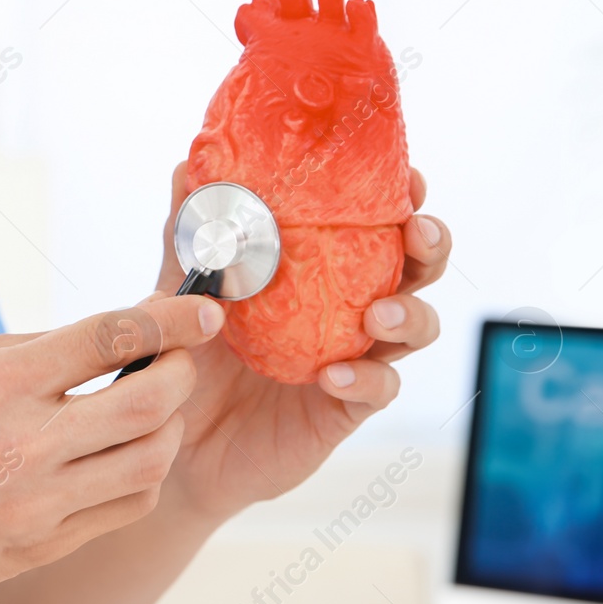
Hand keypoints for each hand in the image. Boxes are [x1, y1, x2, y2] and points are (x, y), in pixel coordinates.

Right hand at [0, 293, 227, 597]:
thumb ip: (39, 351)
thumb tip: (120, 332)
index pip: (108, 339)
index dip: (170, 319)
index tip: (203, 310)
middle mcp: (22, 446)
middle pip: (147, 404)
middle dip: (183, 373)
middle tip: (183, 361)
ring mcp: (36, 504)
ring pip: (150, 462)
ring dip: (169, 428)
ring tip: (155, 412)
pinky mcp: (43, 544)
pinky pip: (125, 506)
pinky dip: (141, 473)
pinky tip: (127, 455)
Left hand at [146, 161, 448, 521]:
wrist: (173, 437)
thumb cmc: (188, 355)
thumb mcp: (180, 290)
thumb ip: (186, 235)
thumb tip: (186, 166)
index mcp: (318, 268)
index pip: (375, 225)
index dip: (402, 200)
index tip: (408, 179)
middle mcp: (345, 308)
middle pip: (415, 269)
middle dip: (429, 245)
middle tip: (416, 232)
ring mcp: (352, 357)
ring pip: (415, 329)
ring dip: (409, 313)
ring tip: (378, 313)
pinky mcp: (343, 408)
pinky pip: (377, 390)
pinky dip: (365, 378)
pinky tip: (335, 374)